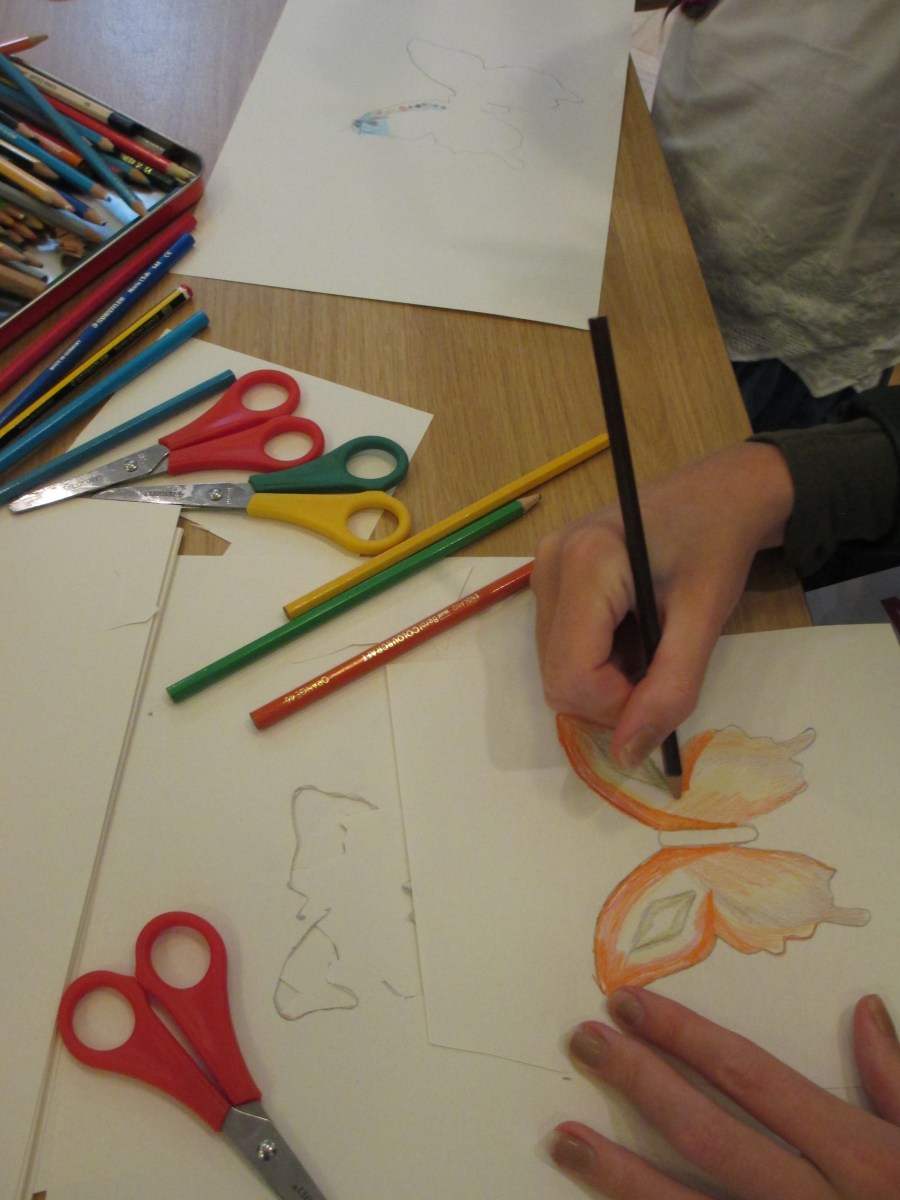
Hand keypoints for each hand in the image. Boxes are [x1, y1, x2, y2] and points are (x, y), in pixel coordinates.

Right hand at [530, 443, 794, 769]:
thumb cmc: (719, 545)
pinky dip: (596, 658)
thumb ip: (669, 689)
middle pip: (557, 677)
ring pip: (555, 667)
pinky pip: (558, 645)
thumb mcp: (705, 619)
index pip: (572, 676)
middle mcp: (549, 563)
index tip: (662, 692)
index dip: (615, 707)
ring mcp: (542, 567)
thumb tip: (628, 753)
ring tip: (649, 642)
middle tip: (661, 669)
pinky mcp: (547, 574)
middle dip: (609, 696)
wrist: (720, 491)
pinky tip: (630, 630)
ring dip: (604, 678)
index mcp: (585, 563)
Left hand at [550, 987, 899, 1198]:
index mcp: (857, 1157)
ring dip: (621, 1177)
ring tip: (564, 1143)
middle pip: (709, 1134)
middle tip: (585, 1042)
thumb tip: (866, 1010)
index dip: (685, 1037)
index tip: (630, 1004)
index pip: (751, 1078)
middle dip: (641, 1083)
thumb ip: (896, 1082)